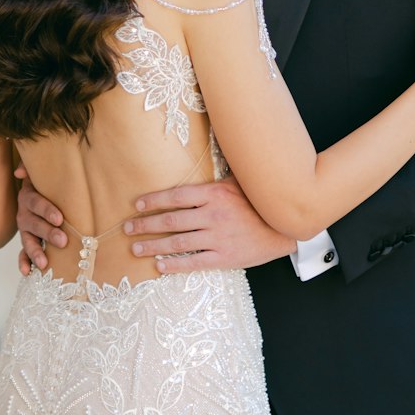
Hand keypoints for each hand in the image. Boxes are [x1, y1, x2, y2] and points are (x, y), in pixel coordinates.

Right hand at [14, 165, 66, 274]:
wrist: (43, 192)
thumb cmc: (48, 183)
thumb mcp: (42, 172)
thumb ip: (32, 167)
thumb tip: (20, 171)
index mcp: (29, 197)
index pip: (37, 203)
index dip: (47, 210)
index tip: (59, 218)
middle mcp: (24, 214)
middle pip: (34, 224)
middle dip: (48, 233)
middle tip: (63, 240)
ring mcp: (25, 231)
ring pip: (28, 242)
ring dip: (35, 252)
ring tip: (44, 264)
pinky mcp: (27, 243)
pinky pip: (23, 254)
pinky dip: (24, 263)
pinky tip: (28, 272)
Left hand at [123, 176, 296, 273]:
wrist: (287, 226)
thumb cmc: (262, 202)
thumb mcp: (241, 180)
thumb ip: (219, 173)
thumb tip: (205, 148)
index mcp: (214, 193)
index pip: (176, 196)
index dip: (153, 201)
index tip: (136, 205)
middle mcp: (213, 215)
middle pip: (171, 220)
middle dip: (146, 225)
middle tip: (127, 229)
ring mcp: (218, 237)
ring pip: (178, 242)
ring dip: (153, 246)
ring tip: (136, 249)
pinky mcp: (224, 257)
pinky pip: (194, 262)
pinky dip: (174, 265)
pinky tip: (159, 266)